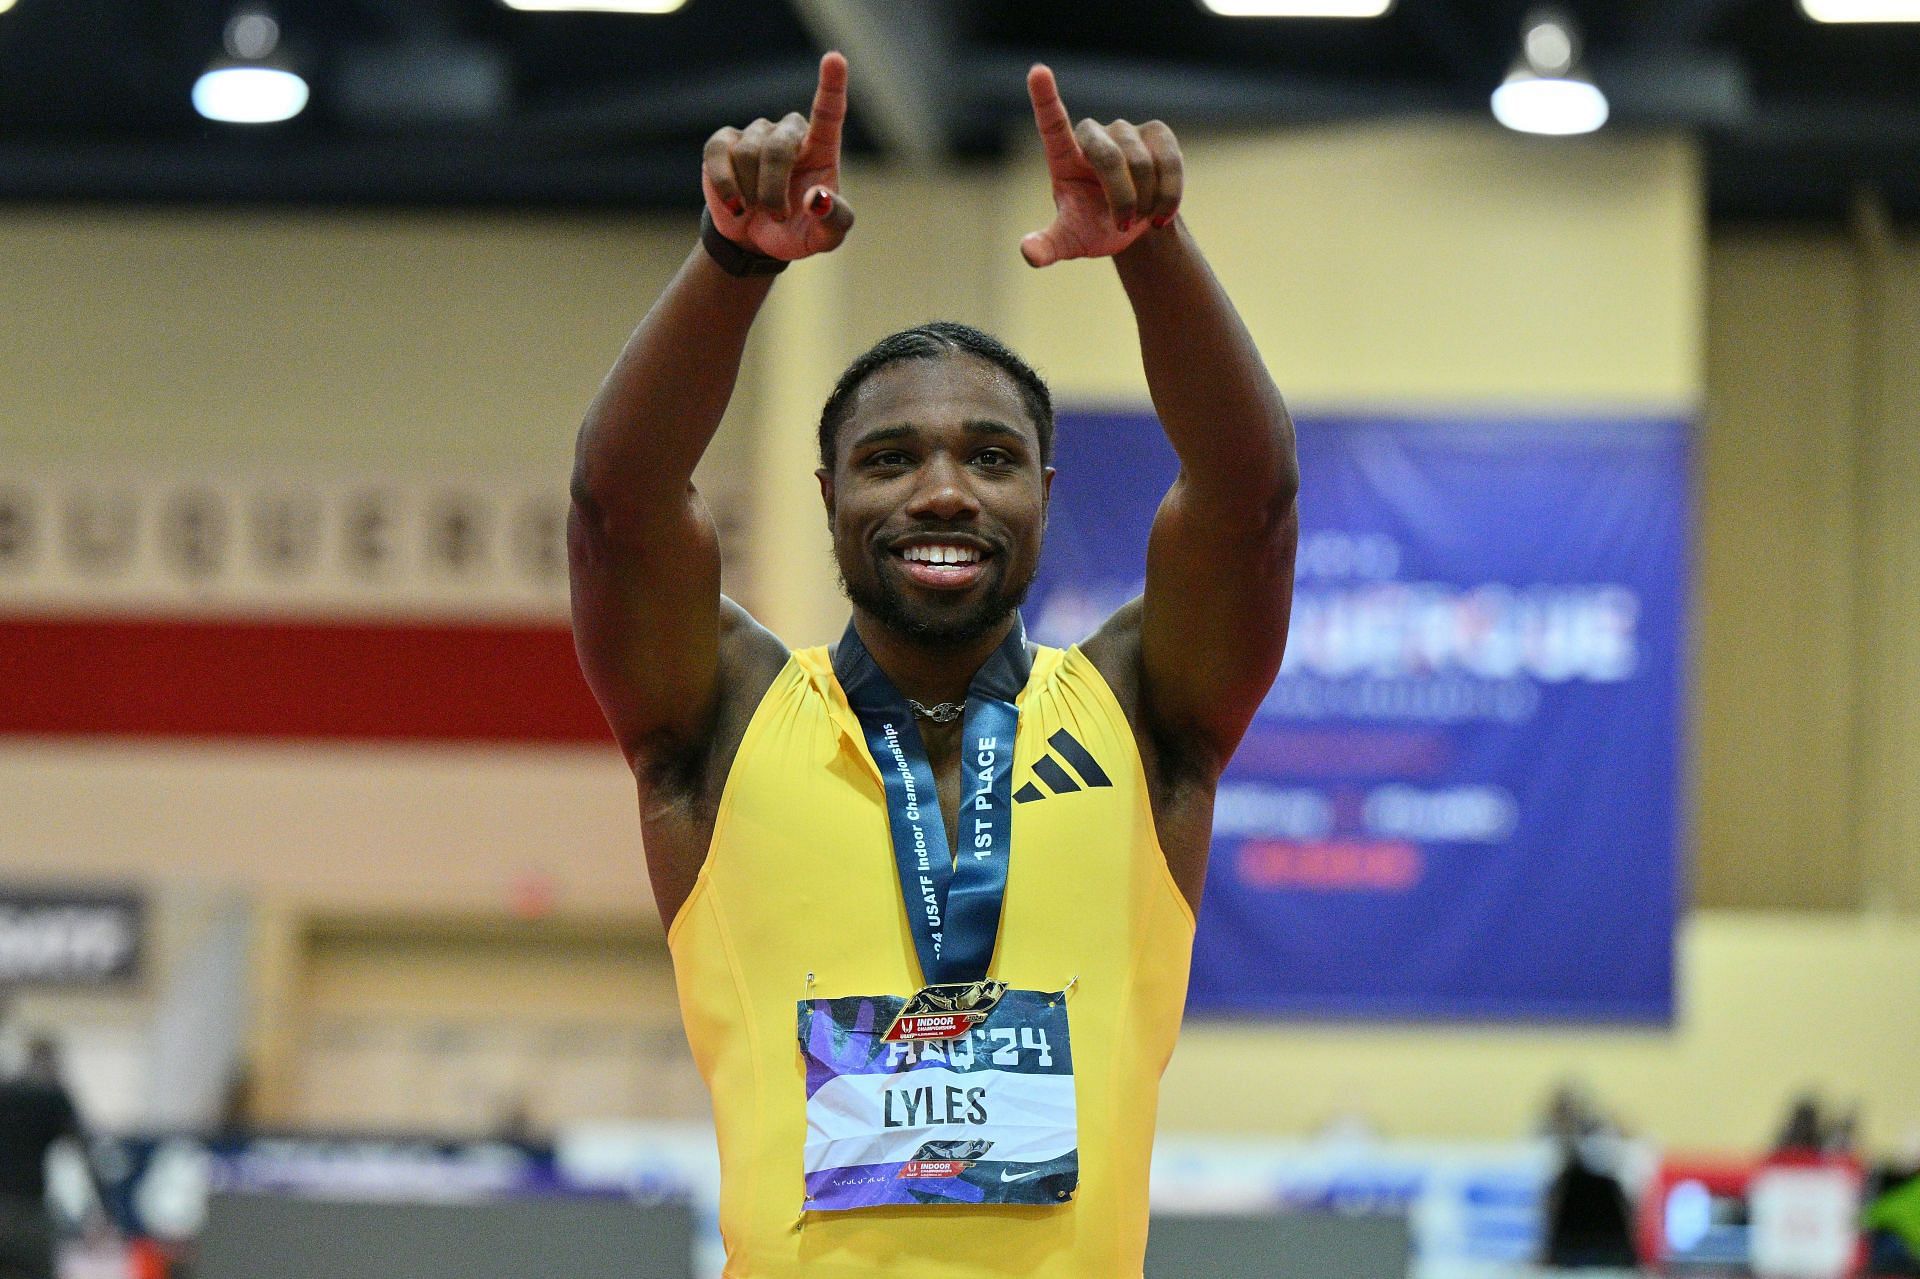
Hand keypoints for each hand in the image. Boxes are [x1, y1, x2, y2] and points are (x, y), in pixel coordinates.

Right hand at [702, 51, 854, 260]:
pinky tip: (735, 205)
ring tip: (757, 210)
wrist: (758, 241)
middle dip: (773, 190)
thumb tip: (817, 198)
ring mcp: (754, 135)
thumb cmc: (800, 231)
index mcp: (820, 148)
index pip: (829, 111)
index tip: (835, 58)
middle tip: (778, 216)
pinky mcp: (722, 144)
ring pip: (747, 155)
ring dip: (752, 194)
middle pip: (778, 147)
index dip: (831, 85)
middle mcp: (788, 133)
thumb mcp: (825, 237)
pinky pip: (719, 157)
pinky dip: (726, 187)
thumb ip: (833, 220)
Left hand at [1020, 64, 1183, 268]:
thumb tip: (1030, 253)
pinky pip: (1170, 162)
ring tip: (1141, 218)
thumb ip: (1047, 247)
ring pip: (1142, 163)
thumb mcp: (1069, 242)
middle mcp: (1093, 136)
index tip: (1037, 71)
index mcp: (1063, 157)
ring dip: (1145, 201)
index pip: (1052, 124)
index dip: (1045, 98)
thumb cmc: (1092, 229)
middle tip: (1125, 225)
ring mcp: (1126, 131)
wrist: (1133, 226)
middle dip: (1122, 197)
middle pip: (1109, 156)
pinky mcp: (1158, 134)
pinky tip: (1162, 214)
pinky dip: (1169, 195)